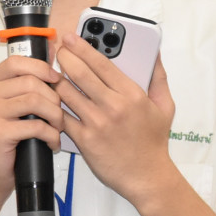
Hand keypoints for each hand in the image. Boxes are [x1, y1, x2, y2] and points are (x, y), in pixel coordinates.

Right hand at [0, 54, 63, 196]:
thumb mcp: (17, 105)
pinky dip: (51, 135)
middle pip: (30, 81)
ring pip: (35, 101)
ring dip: (55, 115)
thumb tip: (52, 52)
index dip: (41, 67)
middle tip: (59, 115)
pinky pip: (35, 126)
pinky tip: (52, 143)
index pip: (16, 62)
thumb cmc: (10, 138)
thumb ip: (28, 82)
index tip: (56, 80)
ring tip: (57, 128)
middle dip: (54, 98)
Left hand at [55, 35, 177, 204]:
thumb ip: (158, 77)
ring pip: (67, 93)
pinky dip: (56, 107)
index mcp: (132, 95)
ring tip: (52, 73)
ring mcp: (97, 124)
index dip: (83, 47)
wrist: (147, 177)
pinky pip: (64, 117)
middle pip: (80, 74)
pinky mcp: (84, 140)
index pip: (102, 63)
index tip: (71, 38)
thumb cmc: (154, 141)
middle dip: (65, 58)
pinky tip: (51, 99)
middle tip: (58, 51)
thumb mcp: (164, 106)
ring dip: (56, 80)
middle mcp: (113, 107)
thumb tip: (154, 53)